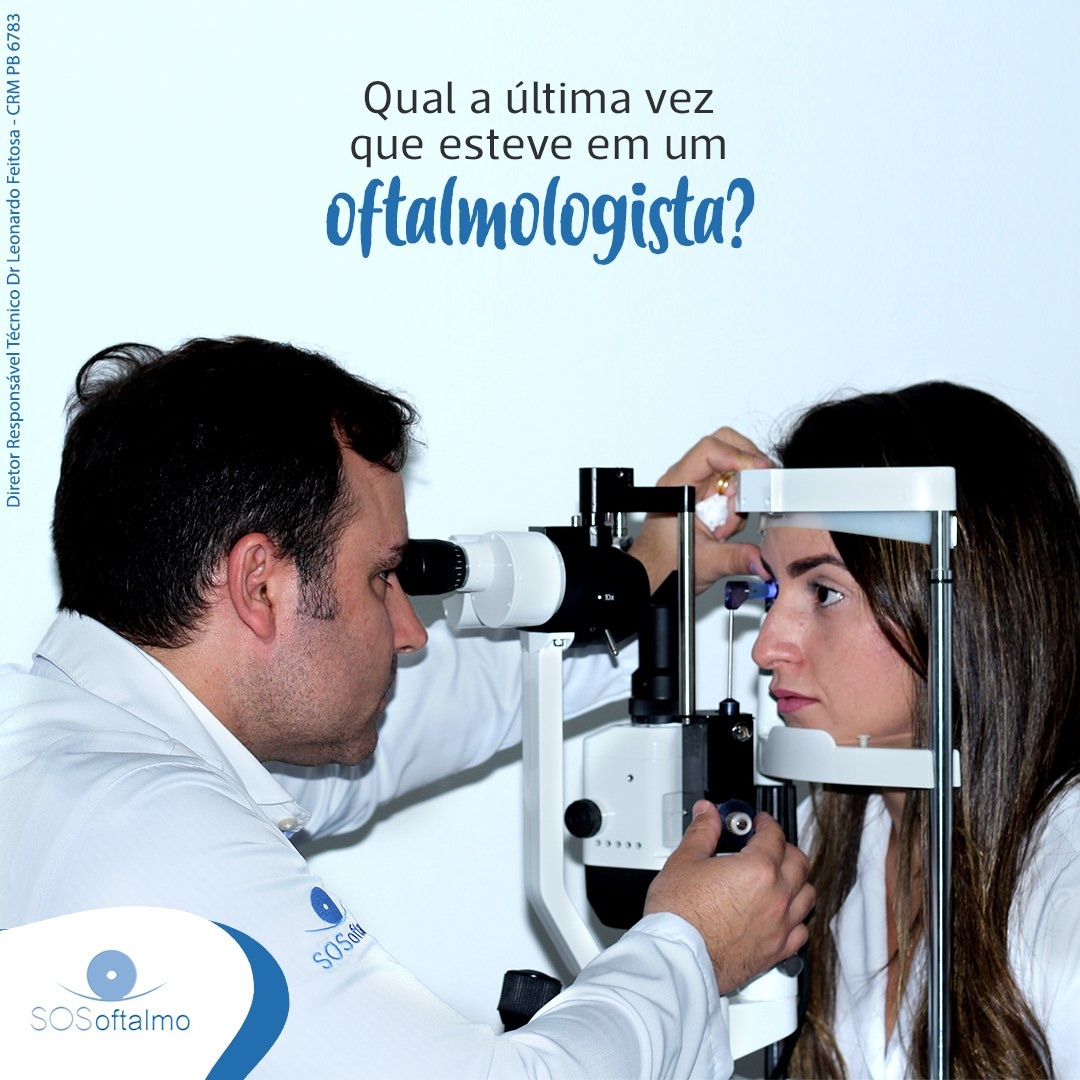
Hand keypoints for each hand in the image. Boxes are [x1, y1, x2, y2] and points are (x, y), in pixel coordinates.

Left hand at [629, 427, 772, 593]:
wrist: (654, 573)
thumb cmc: (664, 563)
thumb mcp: (704, 563)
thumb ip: (735, 558)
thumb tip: (760, 557)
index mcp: (677, 487)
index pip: (709, 451)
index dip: (738, 456)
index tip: (759, 471)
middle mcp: (686, 480)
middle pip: (724, 446)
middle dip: (748, 466)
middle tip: (757, 490)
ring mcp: (697, 486)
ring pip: (732, 467)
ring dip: (743, 492)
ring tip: (727, 525)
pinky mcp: (706, 495)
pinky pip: (732, 485)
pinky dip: (740, 502)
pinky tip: (727, 526)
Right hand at [644, 802, 813, 994]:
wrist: (678, 958)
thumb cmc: (679, 915)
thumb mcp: (685, 860)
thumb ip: (702, 831)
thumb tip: (708, 813)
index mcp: (758, 870)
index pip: (774, 835)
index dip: (766, 823)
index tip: (759, 822)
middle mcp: (776, 897)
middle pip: (798, 863)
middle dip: (785, 848)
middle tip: (769, 844)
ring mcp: (780, 926)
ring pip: (807, 896)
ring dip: (797, 881)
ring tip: (781, 876)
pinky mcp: (776, 951)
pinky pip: (801, 930)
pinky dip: (796, 917)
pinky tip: (783, 914)